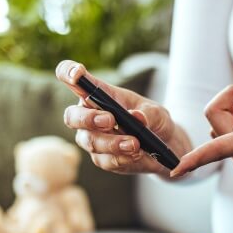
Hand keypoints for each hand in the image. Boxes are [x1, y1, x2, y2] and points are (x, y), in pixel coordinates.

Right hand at [56, 60, 189, 175]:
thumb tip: (137, 117)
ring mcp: (92, 138)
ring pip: (90, 141)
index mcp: (98, 93)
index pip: (73, 78)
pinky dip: (122, 157)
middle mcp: (89, 115)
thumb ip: (147, 113)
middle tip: (110, 120)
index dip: (68, 73)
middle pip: (72, 116)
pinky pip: (105, 159)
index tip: (77, 75)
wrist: (163, 146)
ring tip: (134, 143)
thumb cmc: (153, 120)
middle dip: (88, 118)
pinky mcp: (101, 158)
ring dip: (112, 142)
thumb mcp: (156, 112)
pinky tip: (136, 154)